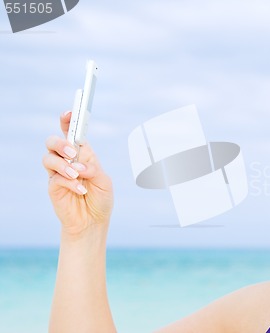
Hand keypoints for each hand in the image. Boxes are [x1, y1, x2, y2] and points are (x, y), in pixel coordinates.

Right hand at [43, 111, 112, 236]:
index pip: (72, 133)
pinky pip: (55, 178)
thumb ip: (94, 169)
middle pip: (52, 141)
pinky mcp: (53, 186)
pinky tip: (80, 190)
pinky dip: (69, 183)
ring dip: (63, 165)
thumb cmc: (100, 198)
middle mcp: (68, 160)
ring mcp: (58, 173)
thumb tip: (79, 166)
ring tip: (77, 175)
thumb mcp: (104, 181)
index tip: (69, 112)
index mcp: (83, 154)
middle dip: (60, 143)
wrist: (93, 221)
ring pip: (48, 158)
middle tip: (72, 153)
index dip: (67, 120)